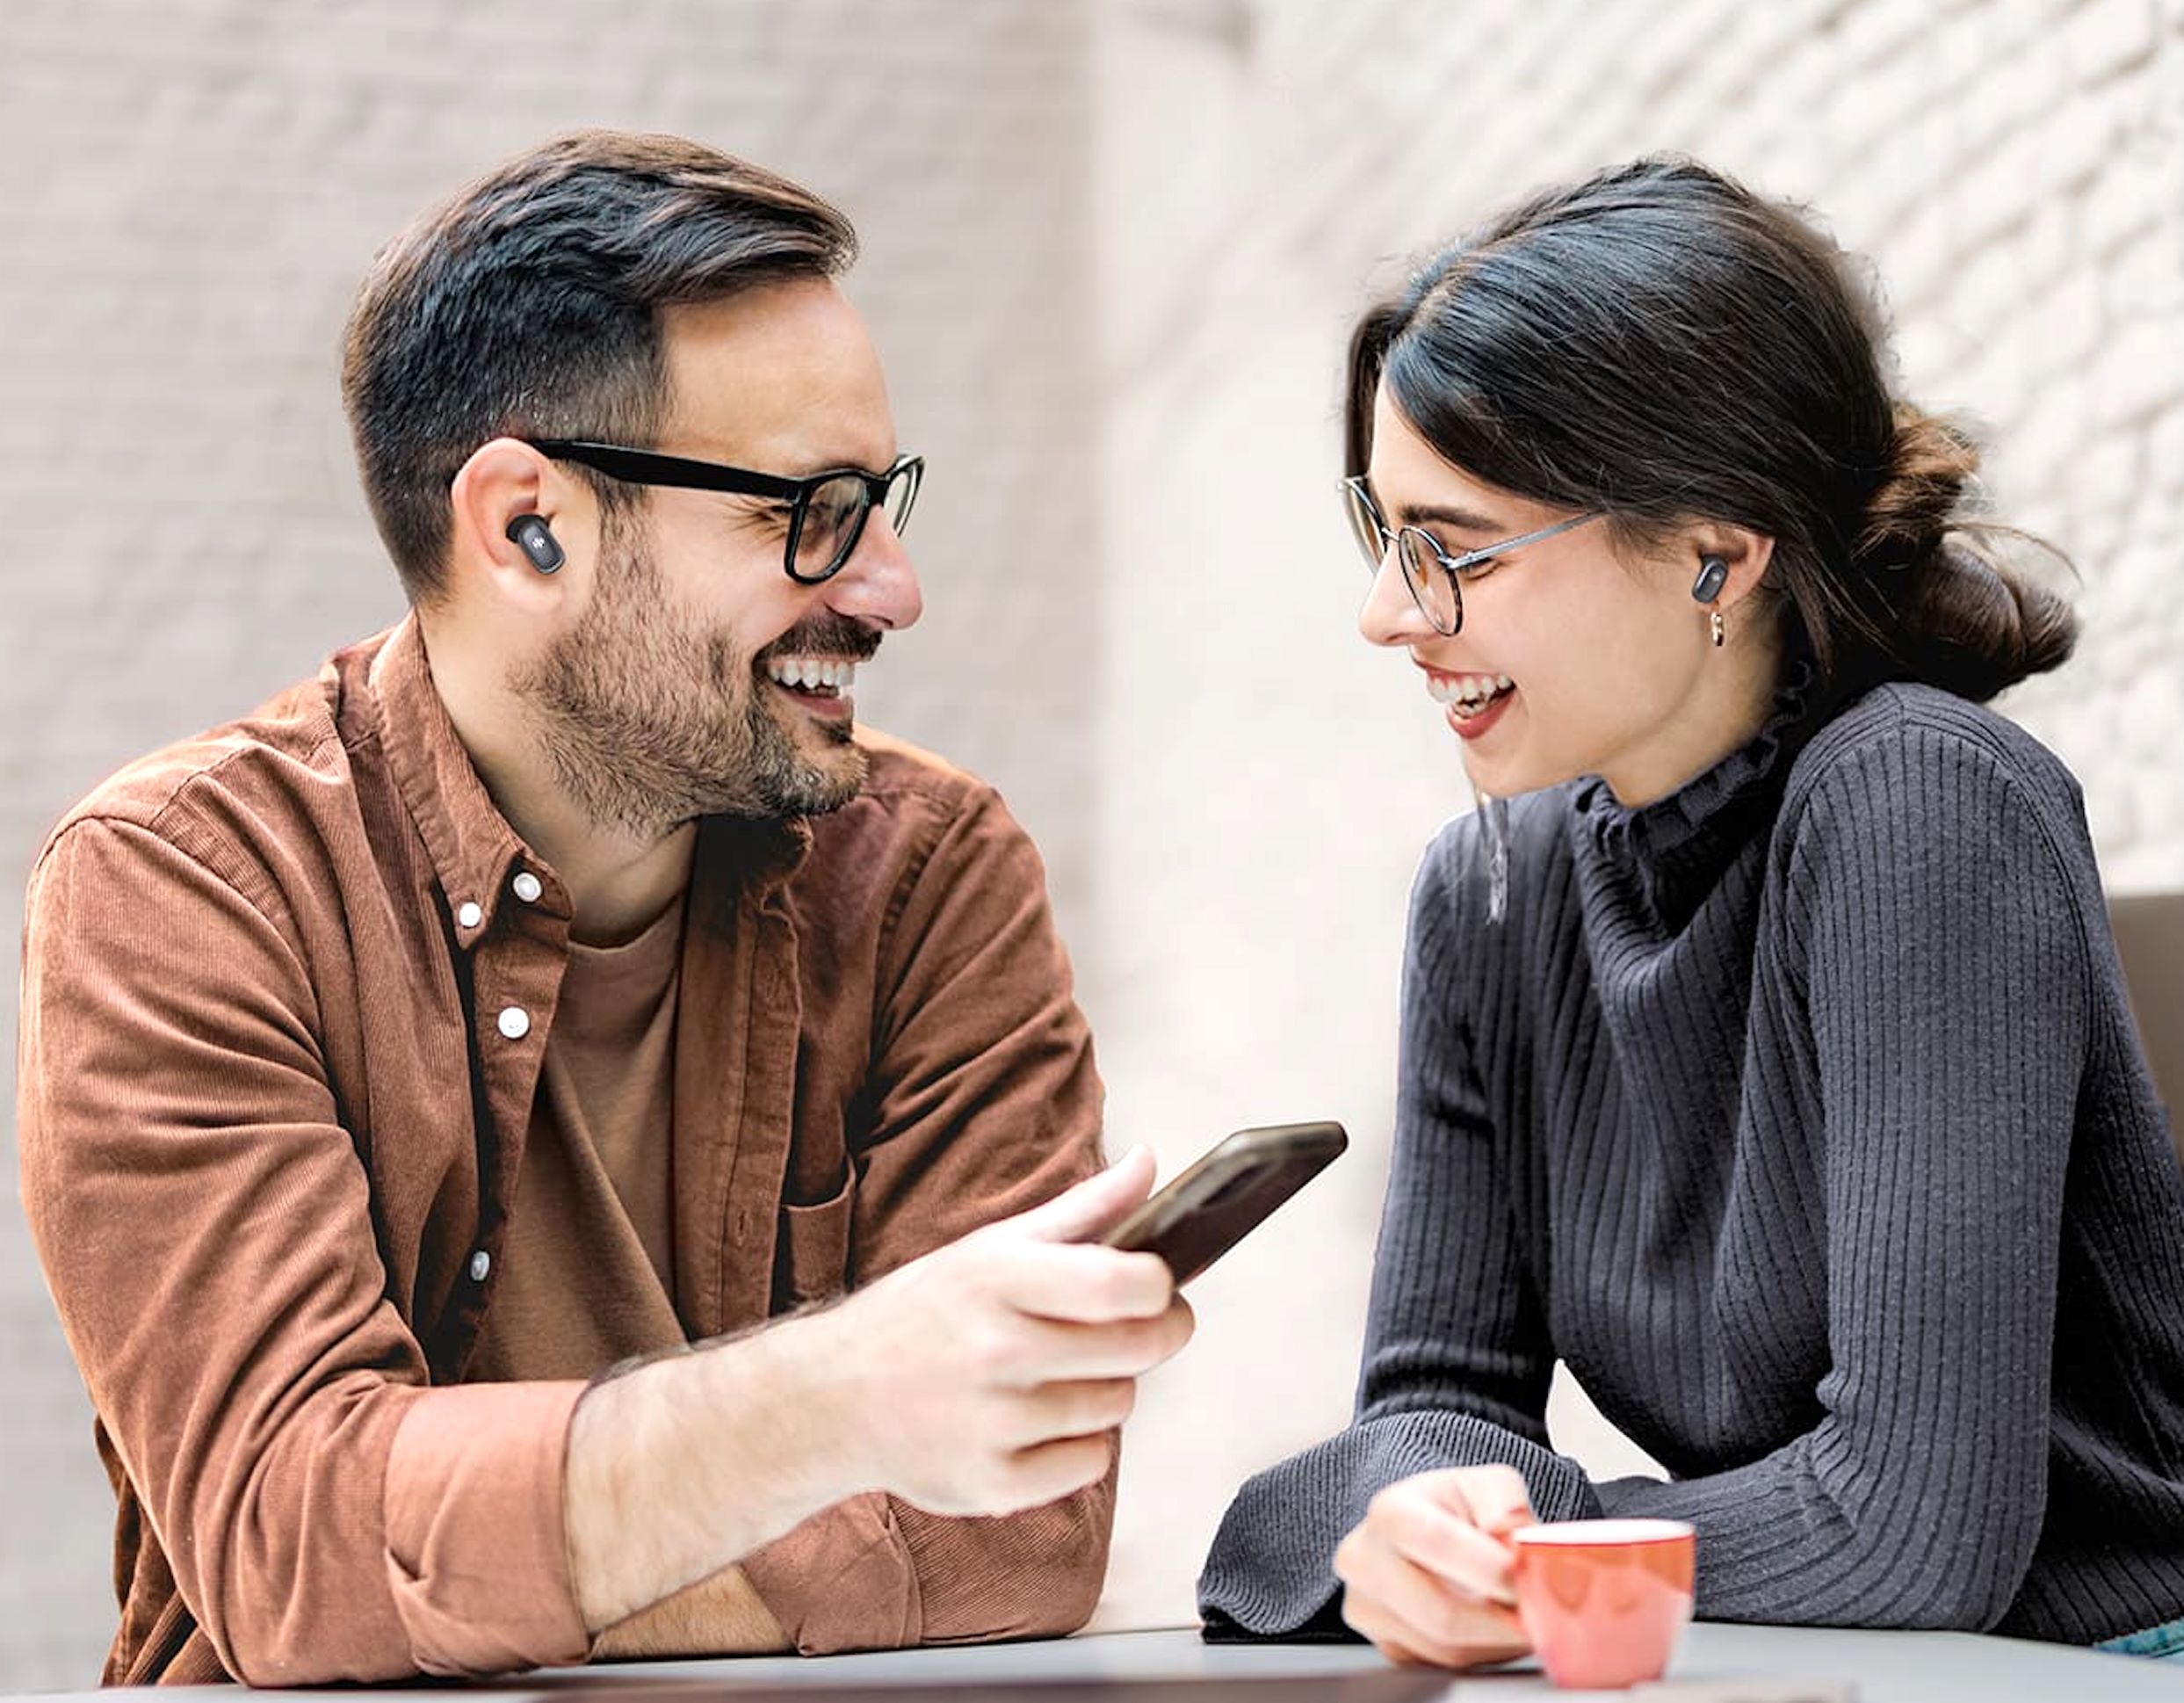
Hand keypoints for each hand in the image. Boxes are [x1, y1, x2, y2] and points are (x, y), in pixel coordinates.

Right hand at [812, 1147, 1195, 1516]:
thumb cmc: (925, 1315)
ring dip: (1107, 1390)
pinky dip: (1078, 1447)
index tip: (1153, 1286)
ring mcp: (992, 1423)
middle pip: (1137, 1348)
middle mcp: (994, 1349)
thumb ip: (1083, 1209)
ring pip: (1118, 1406)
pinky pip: (1090, 1464)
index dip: (1159, 1285)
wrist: (833, 1399)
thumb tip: (1149, 1165)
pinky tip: (1036, 1424)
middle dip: (1150, 1336)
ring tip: (1060, 1375)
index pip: (1123, 1284)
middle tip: (1126, 1330)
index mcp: (998, 1277)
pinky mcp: (991, 1484)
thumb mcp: (993, 1247)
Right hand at [1334, 1465, 1536, 1669]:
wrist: (1421, 1535)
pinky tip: (1492, 1626)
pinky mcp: (1385, 1645)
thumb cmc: (1455, 1511)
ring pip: (1446, 1648)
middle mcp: (1365, 1560)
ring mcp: (1368, 1607)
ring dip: (1495, 1640)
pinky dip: (1480, 1652)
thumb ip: (1504, 1500)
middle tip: (1535, 1612)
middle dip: (1500, 1620)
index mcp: (1390, 1511)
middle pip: (1440, 1612)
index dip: (1487, 1568)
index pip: (1435, 1542)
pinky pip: (1442, 1665)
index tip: (1524, 1580)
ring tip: (1518, 1615)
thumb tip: (1512, 1533)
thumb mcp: (1486, 1484)